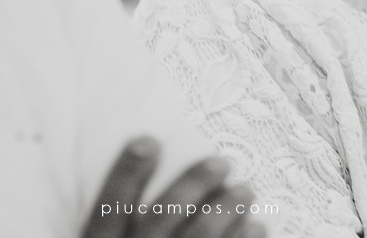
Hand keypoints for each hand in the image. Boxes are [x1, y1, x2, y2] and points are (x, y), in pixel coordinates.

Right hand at [82, 136, 266, 237]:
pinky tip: (257, 226)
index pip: (109, 208)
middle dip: (193, 185)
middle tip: (222, 161)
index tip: (150, 140)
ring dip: (226, 213)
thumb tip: (148, 157)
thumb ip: (120, 224)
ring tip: (246, 190)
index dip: (127, 173)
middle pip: (161, 221)